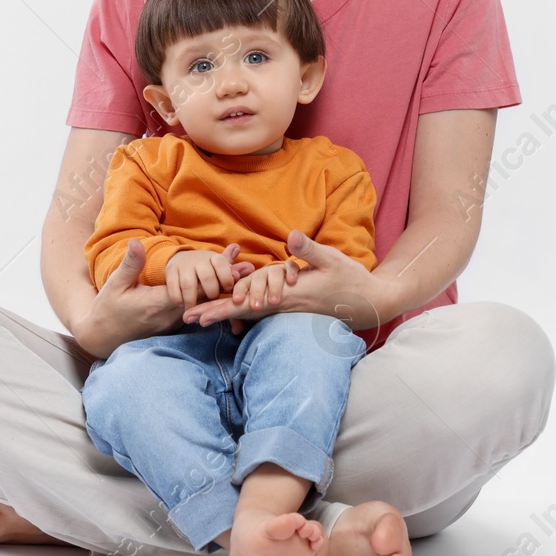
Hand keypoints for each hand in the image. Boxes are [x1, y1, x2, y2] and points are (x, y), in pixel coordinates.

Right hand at [76, 240, 255, 357]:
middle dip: (225, 284)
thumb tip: (137, 242)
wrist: (103, 336)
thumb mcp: (115, 284)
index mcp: (156, 303)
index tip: (232, 264)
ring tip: (244, 277)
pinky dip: (209, 301)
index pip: (191, 290)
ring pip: (202, 307)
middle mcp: (169, 316)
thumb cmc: (108, 309)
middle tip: (249, 269)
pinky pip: (195, 313)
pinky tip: (225, 291)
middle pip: (203, 299)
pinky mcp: (171, 325)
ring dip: (221, 293)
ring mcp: (171, 323)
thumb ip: (131, 264)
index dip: (212, 277)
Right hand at [164, 243, 252, 307]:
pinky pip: (174, 290)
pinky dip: (179, 300)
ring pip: (189, 285)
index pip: (222, 265)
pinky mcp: (170, 273)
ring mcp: (183, 266)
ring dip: (193, 300)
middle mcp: (198, 259)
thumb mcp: (221, 268)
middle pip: (207, 277)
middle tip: (211, 299)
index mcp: (213, 258)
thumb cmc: (207, 269)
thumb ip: (234, 270)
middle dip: (211, 292)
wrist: (181, 260)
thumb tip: (251, 268)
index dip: (227, 278)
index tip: (228, 288)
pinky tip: (183, 304)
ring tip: (196, 308)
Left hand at [181, 230, 386, 328]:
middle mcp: (284, 305)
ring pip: (250, 313)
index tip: (199, 313)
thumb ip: (310, 250)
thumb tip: (291, 237)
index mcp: (289, 295)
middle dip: (215, 314)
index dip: (221, 308)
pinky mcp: (293, 307)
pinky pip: (262, 312)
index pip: (247, 304)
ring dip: (225, 315)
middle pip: (242, 312)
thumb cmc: (351, 279)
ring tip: (201, 318)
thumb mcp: (333, 260)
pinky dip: (244, 312)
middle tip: (187, 318)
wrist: (368, 301)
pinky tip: (233, 312)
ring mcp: (288, 308)